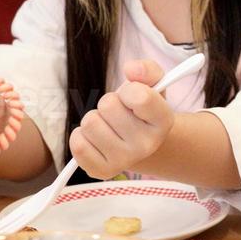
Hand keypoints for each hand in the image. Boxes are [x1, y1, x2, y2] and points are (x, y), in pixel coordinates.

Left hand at [69, 61, 174, 179]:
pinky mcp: (102, 171)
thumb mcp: (153, 85)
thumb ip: (146, 70)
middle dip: (109, 103)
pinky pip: (77, 143)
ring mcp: (124, 161)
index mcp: (163, 122)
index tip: (131, 95)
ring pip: (89, 123)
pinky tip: (96, 138)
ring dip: (95, 118)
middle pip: (107, 105)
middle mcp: (147, 145)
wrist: (140, 145)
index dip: (129, 89)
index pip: (140, 97)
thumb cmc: (142, 111)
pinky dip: (81, 136)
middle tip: (119, 113)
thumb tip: (130, 68)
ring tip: (108, 125)